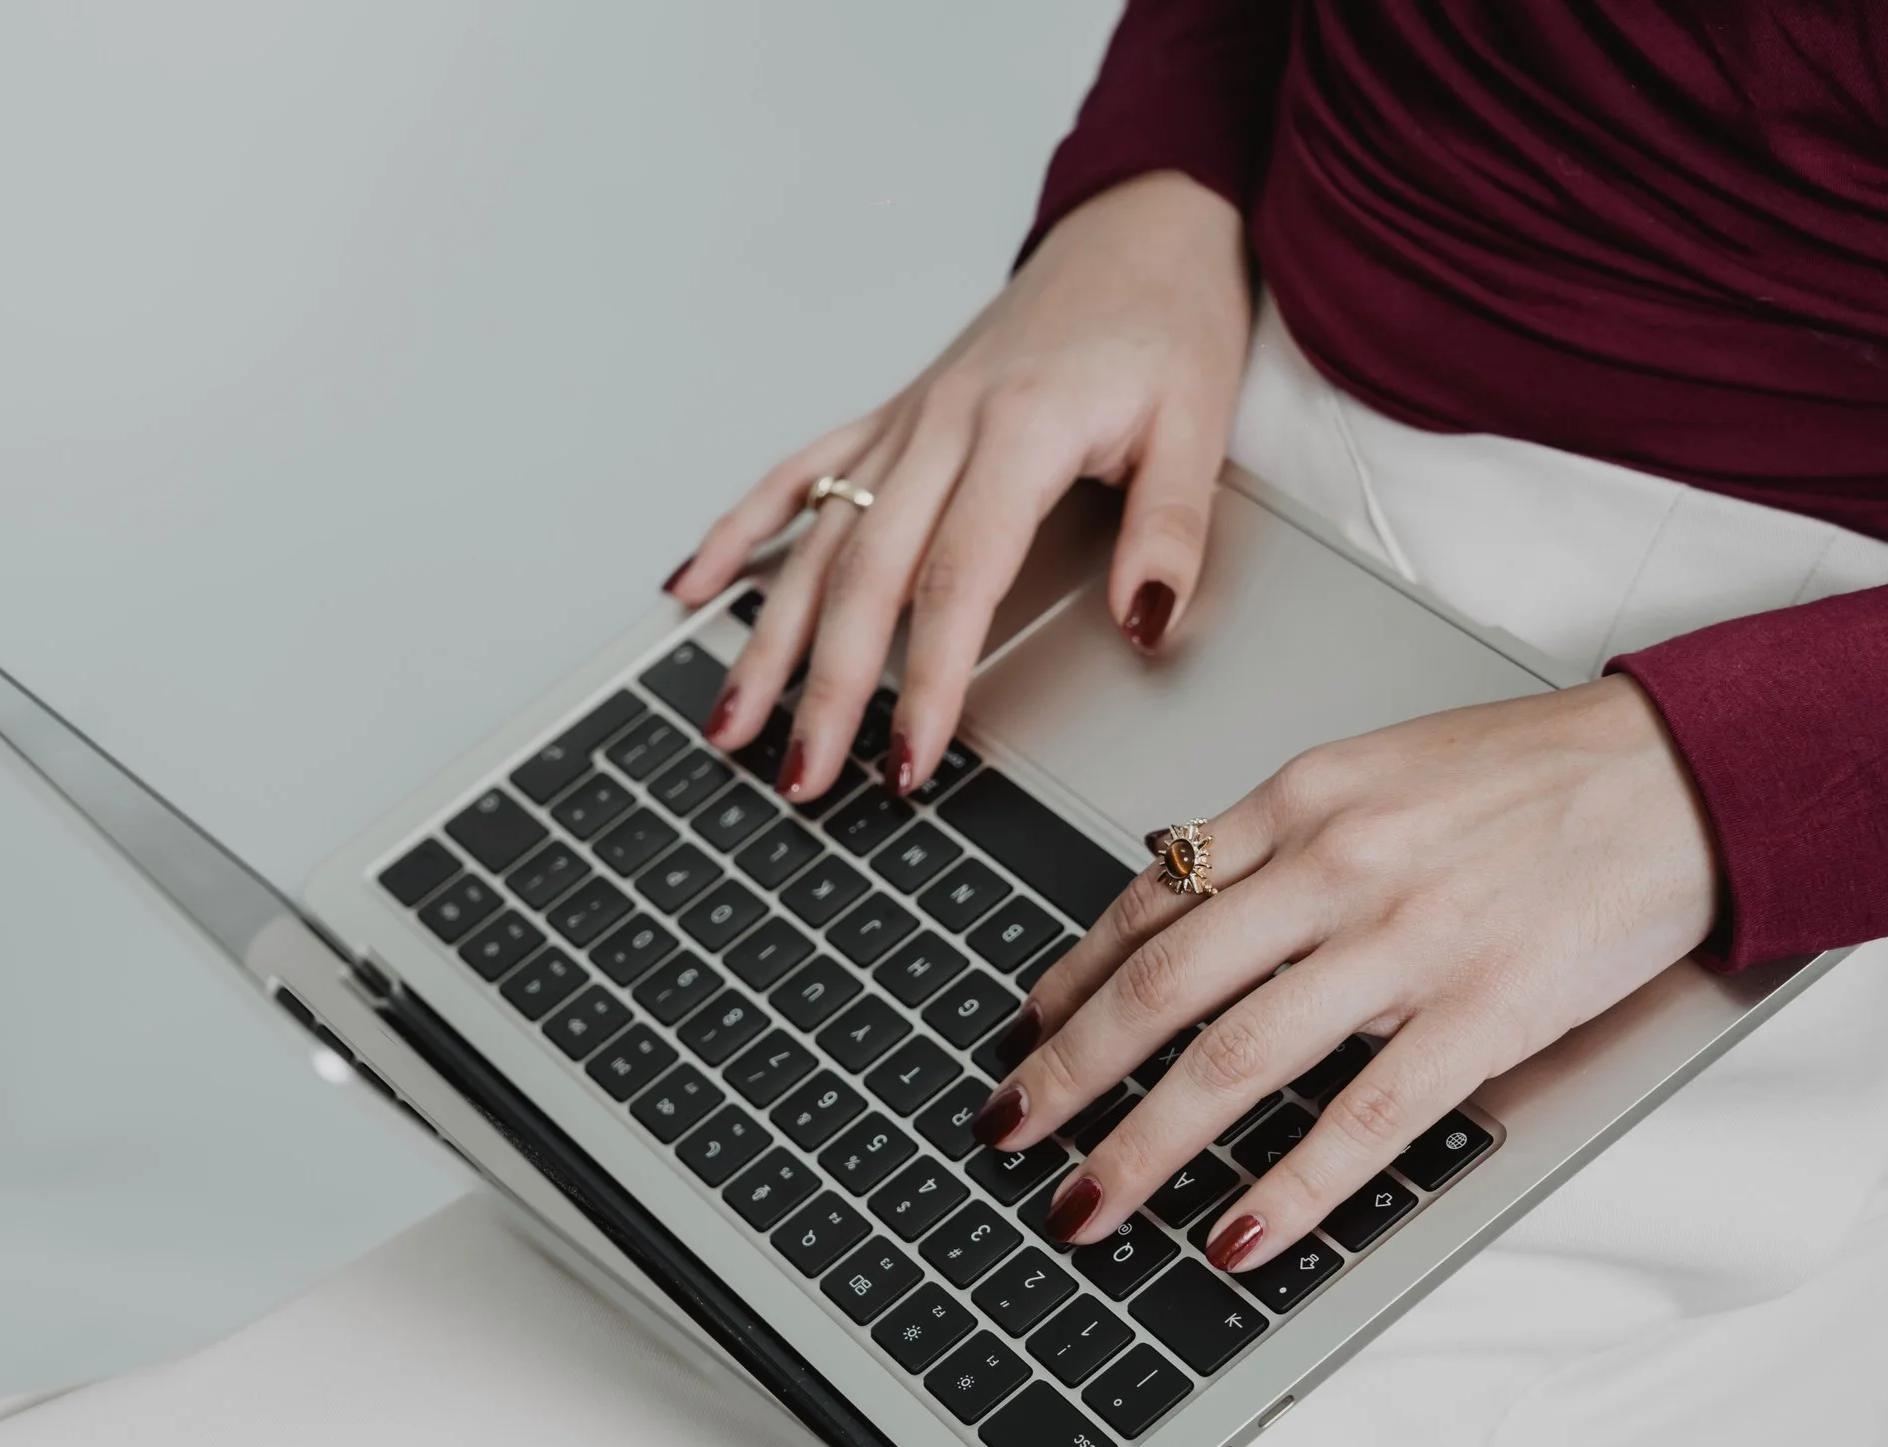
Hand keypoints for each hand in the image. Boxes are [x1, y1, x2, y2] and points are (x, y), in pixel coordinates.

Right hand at [666, 171, 1251, 800]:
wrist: (1138, 229)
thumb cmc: (1166, 321)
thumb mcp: (1198, 424)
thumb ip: (1168, 530)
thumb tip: (1145, 623)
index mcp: (1017, 431)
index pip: (957, 581)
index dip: (929, 681)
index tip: (910, 760)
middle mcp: (942, 427)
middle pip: (865, 577)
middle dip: (826, 688)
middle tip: (801, 777)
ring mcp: (905, 423)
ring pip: (816, 542)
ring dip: (766, 638)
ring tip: (729, 722)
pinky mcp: (890, 417)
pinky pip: (795, 478)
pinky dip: (735, 533)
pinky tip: (689, 590)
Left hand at [972, 676, 1719, 1271]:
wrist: (1681, 773)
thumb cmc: (1532, 774)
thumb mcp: (1376, 770)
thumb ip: (1280, 836)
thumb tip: (1179, 894)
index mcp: (1300, 802)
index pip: (1150, 901)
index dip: (1073, 978)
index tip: (1026, 1030)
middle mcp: (1333, 868)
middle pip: (1162, 986)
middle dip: (1068, 1071)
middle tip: (1008, 1130)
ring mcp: (1405, 944)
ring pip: (1236, 1059)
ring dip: (1144, 1144)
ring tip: (1085, 1204)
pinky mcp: (1483, 1015)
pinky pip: (1362, 1116)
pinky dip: (1289, 1186)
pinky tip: (1235, 1234)